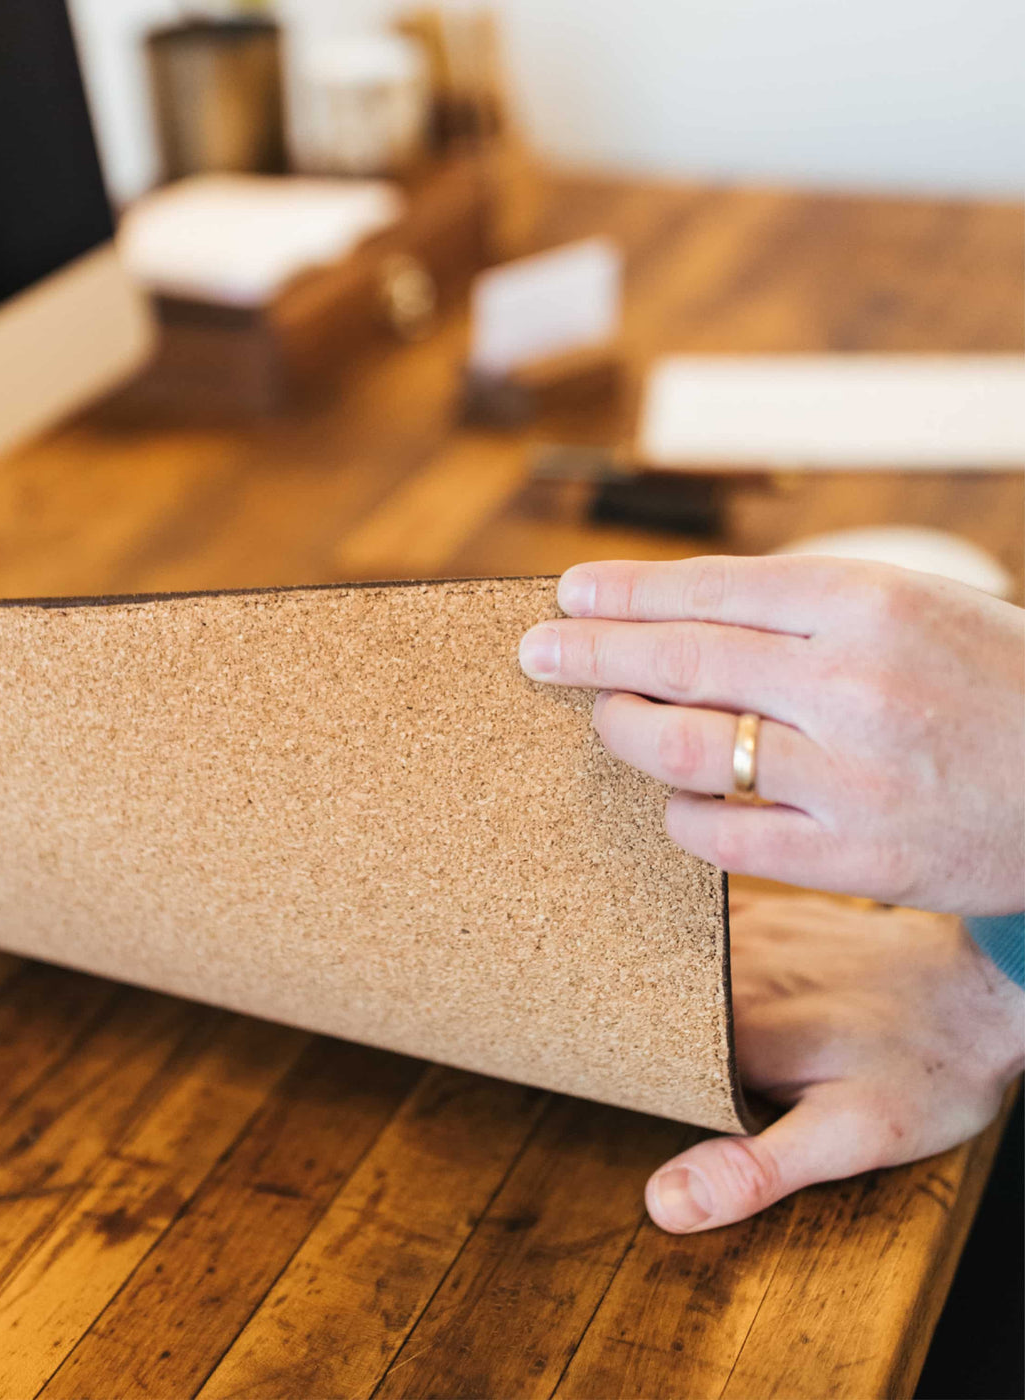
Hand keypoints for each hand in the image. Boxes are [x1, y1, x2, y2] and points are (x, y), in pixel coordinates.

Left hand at [518, 556, 1024, 914]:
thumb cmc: (994, 683)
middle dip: (591, 654)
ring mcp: (850, 777)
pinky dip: (679, 811)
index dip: (625, 592)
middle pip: (679, 662)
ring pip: (683, 749)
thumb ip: (800, 605)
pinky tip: (674, 795)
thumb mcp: (915, 607)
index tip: (569, 593)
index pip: (709, 588)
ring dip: (624, 730)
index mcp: (869, 602)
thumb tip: (670, 612)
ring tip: (602, 718)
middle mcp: (853, 684)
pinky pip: (719, 836)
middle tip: (537, 651)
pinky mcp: (852, 859)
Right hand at [644, 892, 1024, 1232]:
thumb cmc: (925, 1069)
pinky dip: (687, 947)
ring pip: (667, 959)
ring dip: (655, 984)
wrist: (986, 987)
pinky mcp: (768, 912)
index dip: (623, 1076)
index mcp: (728, 1027)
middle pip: (645, 1003)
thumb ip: (752, 1168)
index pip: (635, 1053)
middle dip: (633, 1028)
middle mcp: (725, 967)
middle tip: (642, 1063)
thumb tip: (664, 1201)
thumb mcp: (848, 1138)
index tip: (621, 1091)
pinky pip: (700, 923)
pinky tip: (700, 971)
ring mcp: (745, 931)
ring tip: (656, 1014)